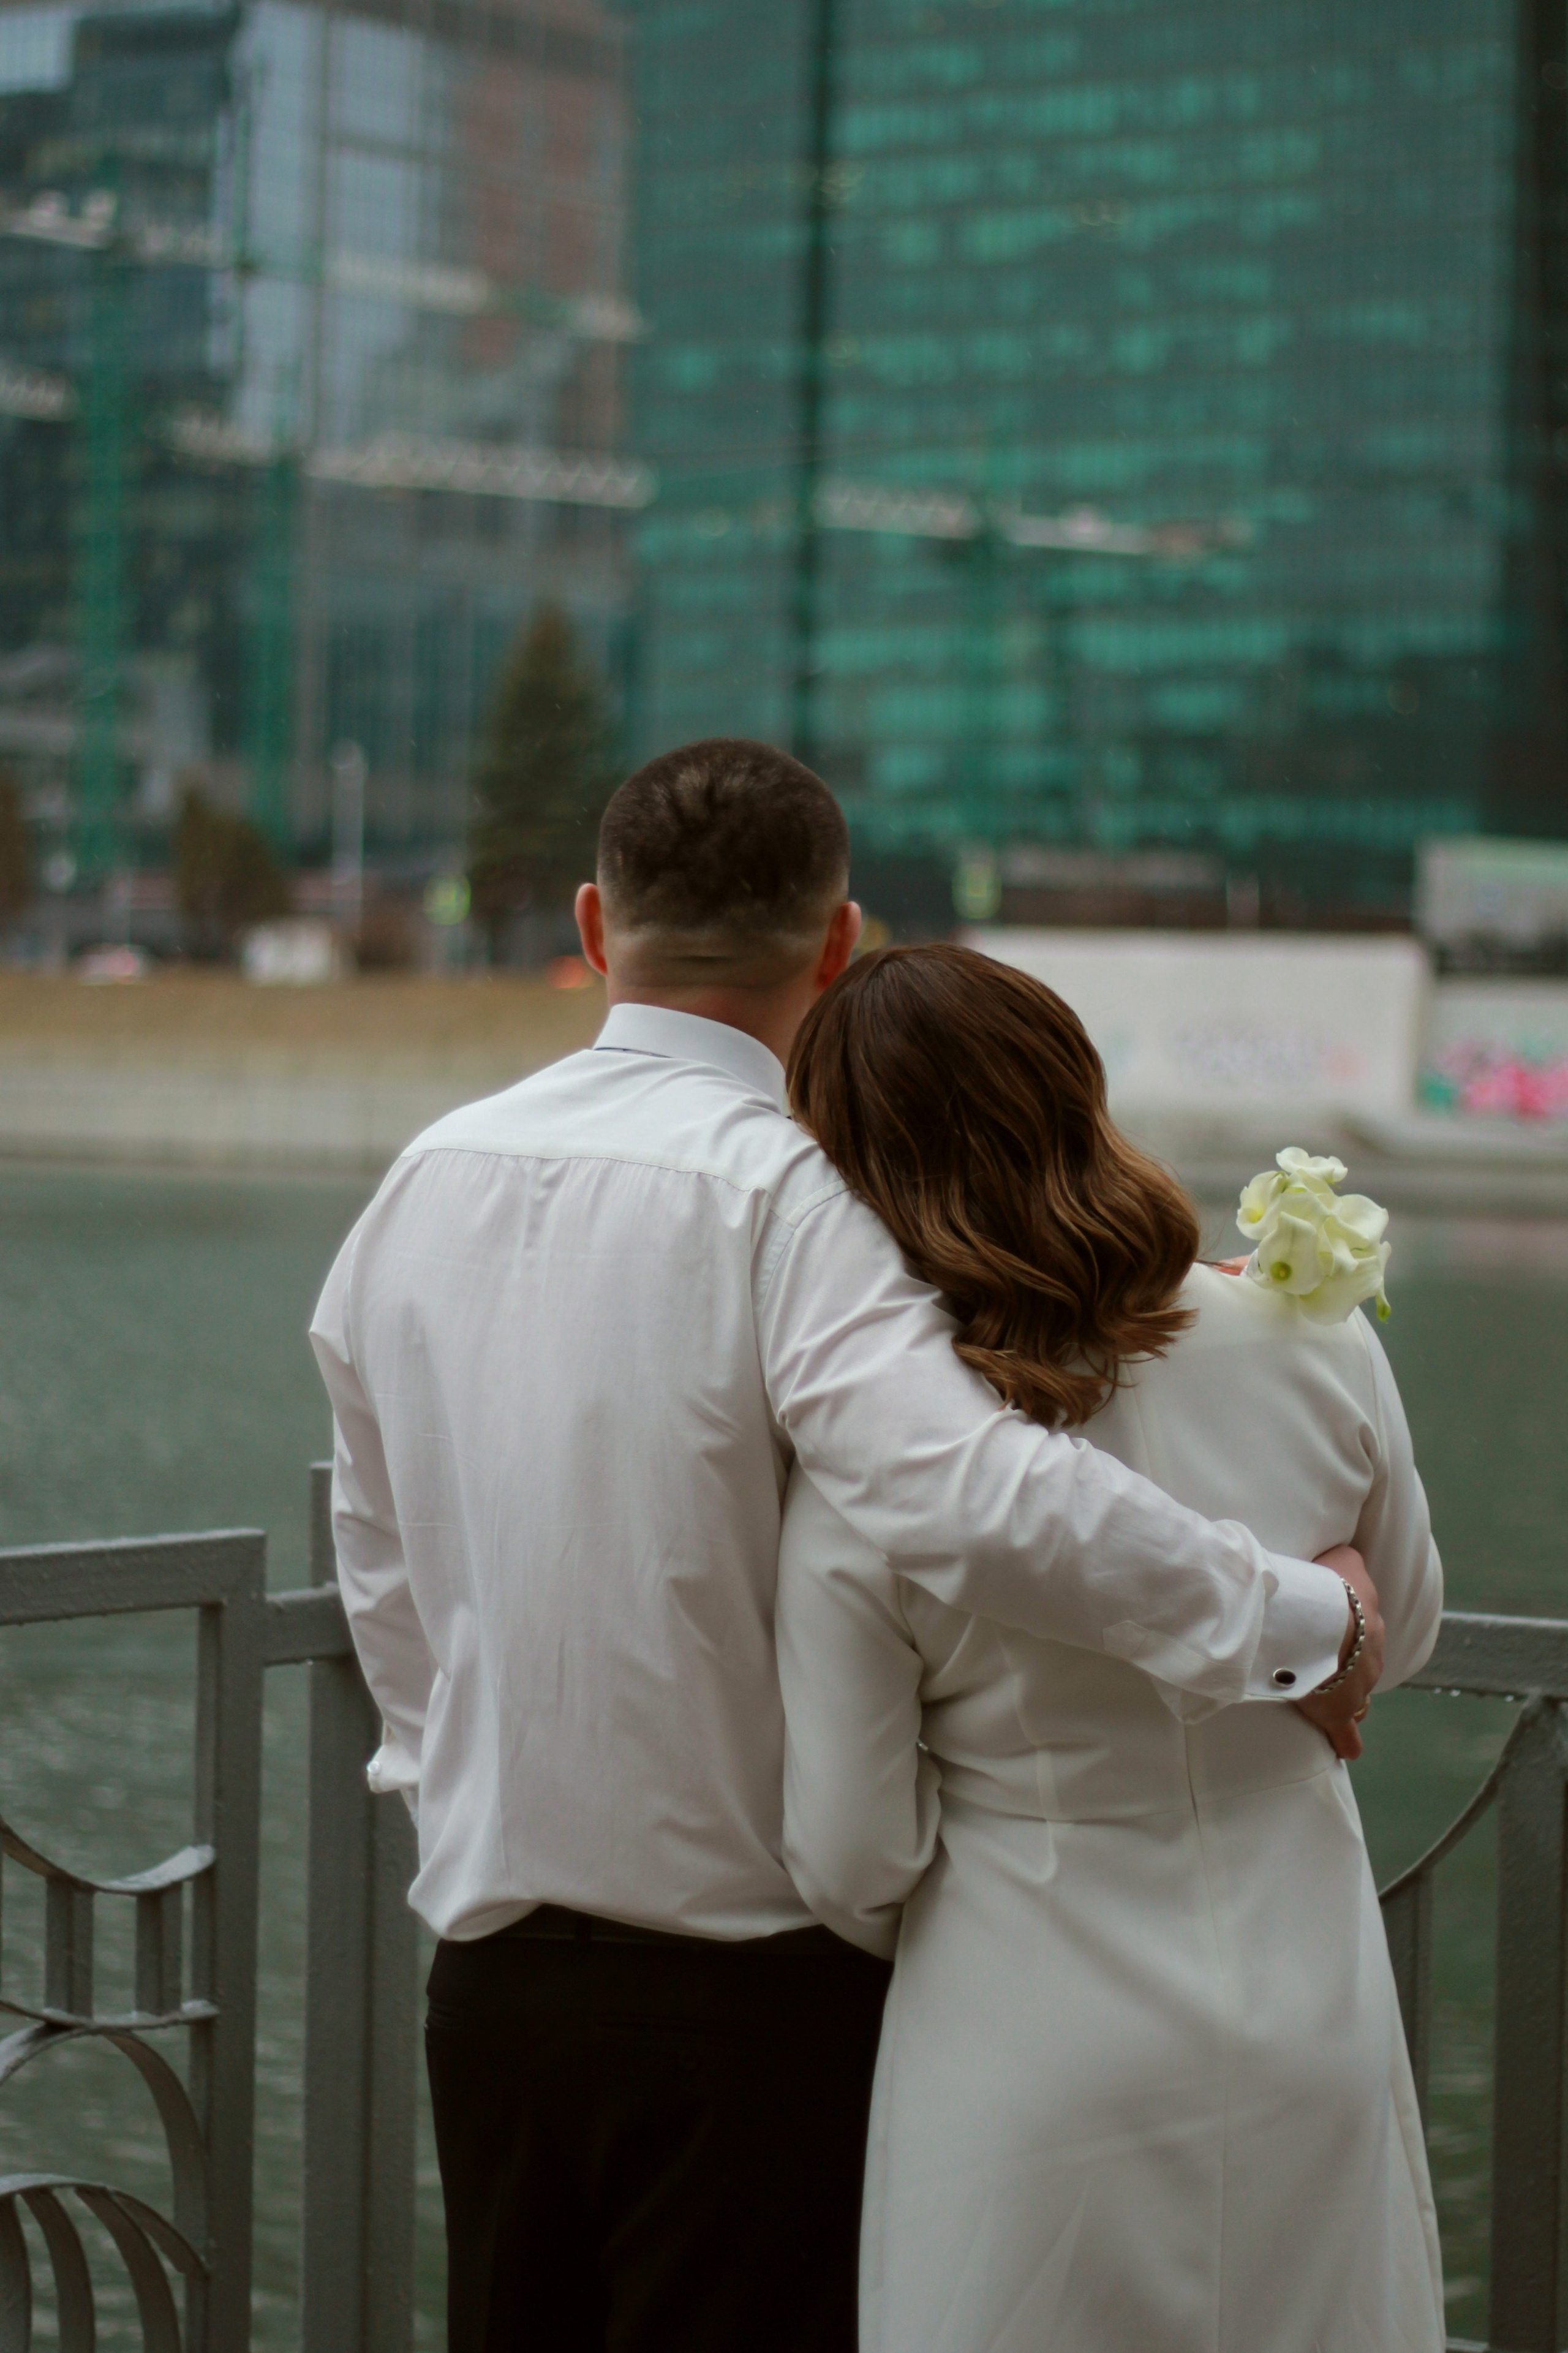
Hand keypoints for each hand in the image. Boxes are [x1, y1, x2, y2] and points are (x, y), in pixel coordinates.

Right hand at [1292, 1543, 1384, 1762]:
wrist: (1323, 1620)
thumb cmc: (1328, 1588)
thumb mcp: (1344, 1560)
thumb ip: (1346, 1559)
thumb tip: (1347, 1553)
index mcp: (1369, 1626)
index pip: (1363, 1635)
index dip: (1347, 1637)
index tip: (1333, 1638)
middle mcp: (1370, 1659)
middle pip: (1362, 1669)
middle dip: (1349, 1672)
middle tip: (1326, 1670)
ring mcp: (1357, 1689)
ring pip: (1358, 1700)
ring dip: (1348, 1702)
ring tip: (1332, 1704)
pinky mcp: (1339, 1713)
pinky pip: (1347, 1736)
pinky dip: (1346, 1742)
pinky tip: (1346, 1750)